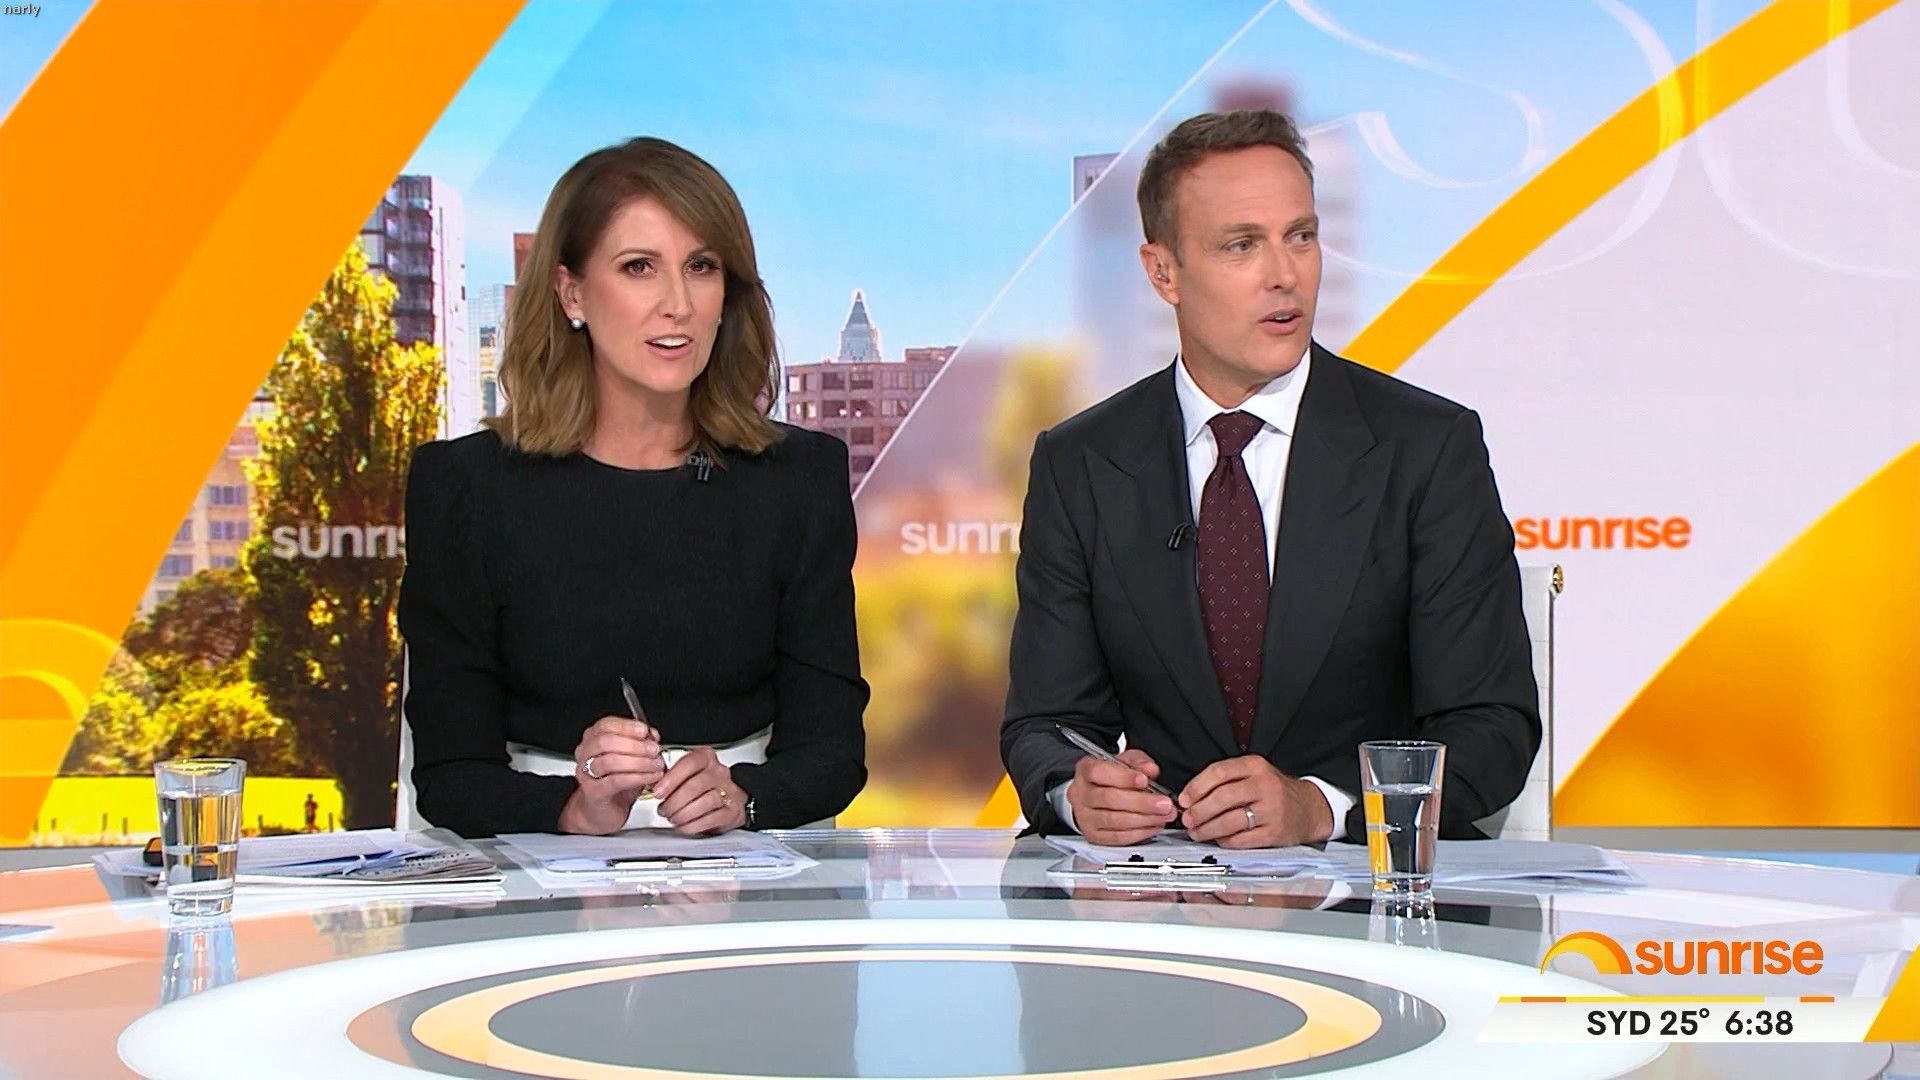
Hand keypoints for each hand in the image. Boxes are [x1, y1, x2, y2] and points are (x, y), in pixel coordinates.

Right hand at [558, 715, 663, 834]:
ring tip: (656, 765)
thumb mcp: (632, 759)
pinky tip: (651, 777)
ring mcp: (587, 773)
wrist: (603, 811)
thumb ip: (641, 743)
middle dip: (635, 745)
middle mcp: (586, 754)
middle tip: (654, 750)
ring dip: (639, 762)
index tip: (646, 731)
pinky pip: (616, 781)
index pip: (606, 725)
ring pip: (610, 761)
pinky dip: (638, 777)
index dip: (627, 726)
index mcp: (593, 740)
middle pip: (606, 742)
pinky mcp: (594, 792)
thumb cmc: (617, 783)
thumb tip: (652, 735)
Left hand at [652, 747, 747, 835]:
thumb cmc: (700, 786)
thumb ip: (669, 776)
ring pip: (706, 802)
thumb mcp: (684, 775)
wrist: (728, 799)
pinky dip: (694, 825)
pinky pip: (713, 818)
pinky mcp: (732, 811)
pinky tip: (685, 826)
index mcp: (706, 758)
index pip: (690, 763)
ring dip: (684, 814)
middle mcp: (719, 772)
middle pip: (696, 785)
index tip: (658, 792)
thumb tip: (650, 782)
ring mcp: (729, 791)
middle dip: (674, 801)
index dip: (671, 779)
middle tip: (664, 810)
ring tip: (673, 818)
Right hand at [1066, 748, 1176, 845]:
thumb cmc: (1111, 776)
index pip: (1099, 773)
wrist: (1096, 794)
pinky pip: (1118, 837)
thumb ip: (1139, 762)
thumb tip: (1150, 770)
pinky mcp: (1094, 835)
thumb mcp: (1126, 760)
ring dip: (1144, 819)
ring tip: (1164, 815)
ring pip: (1115, 821)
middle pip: (1109, 799)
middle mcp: (1080, 794)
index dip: (1123, 777)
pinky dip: (1140, 832)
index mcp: (1085, 770)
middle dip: (1141, 802)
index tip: (1144, 780)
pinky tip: (1154, 825)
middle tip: (1164, 803)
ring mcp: (1085, 817)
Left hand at [1178, 756, 1333, 847]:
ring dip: (1207, 829)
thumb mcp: (1253, 774)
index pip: (1218, 772)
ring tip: (1197, 832)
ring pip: (1230, 820)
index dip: (1196, 787)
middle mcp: (1265, 785)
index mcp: (1255, 766)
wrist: (1308, 808)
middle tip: (1187, 819)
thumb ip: (1225, 781)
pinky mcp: (1275, 832)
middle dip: (1199, 811)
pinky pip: (1242, 839)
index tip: (1184, 799)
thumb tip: (1190, 798)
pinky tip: (1218, 839)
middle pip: (1222, 797)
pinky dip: (1225, 841)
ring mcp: (1272, 809)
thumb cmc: (1274, 791)